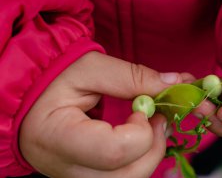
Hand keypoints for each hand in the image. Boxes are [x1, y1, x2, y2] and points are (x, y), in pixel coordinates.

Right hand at [19, 52, 185, 177]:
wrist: (31, 100)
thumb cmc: (54, 80)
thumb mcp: (90, 67)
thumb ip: (132, 76)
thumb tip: (176, 82)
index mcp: (58, 137)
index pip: (113, 152)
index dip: (141, 132)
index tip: (143, 109)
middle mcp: (66, 169)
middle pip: (127, 175)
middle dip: (155, 145)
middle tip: (159, 117)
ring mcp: (76, 177)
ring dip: (151, 153)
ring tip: (151, 125)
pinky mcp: (87, 177)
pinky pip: (123, 176)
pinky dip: (141, 158)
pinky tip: (141, 136)